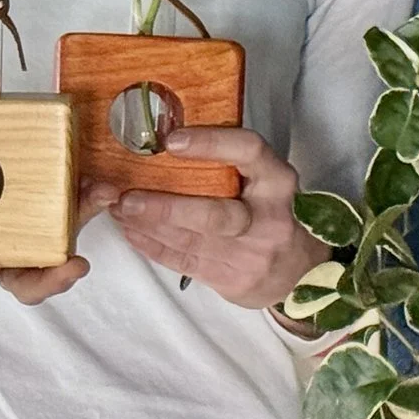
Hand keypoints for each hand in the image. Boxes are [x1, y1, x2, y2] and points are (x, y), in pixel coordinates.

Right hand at [0, 152, 94, 305]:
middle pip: (25, 283)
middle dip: (47, 281)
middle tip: (70, 266)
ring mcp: (30, 238)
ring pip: (60, 252)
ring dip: (86, 236)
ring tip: (99, 208)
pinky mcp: (55, 212)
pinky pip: (75, 211)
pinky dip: (89, 199)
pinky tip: (103, 187)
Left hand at [92, 128, 324, 312]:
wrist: (302, 274)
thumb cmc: (275, 212)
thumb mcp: (269, 182)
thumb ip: (234, 165)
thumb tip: (171, 138)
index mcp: (278, 181)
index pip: (249, 152)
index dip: (211, 144)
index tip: (171, 140)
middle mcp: (267, 218)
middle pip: (215, 215)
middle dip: (165, 208)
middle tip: (125, 197)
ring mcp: (250, 255)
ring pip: (190, 242)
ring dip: (147, 226)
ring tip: (116, 209)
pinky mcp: (231, 280)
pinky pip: (184, 262)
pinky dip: (152, 246)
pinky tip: (130, 232)